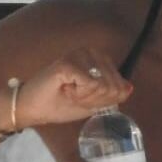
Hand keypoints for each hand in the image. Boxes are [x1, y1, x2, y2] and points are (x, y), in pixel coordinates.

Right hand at [14, 48, 131, 127]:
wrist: (32, 109)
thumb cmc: (59, 105)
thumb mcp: (92, 103)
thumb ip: (110, 95)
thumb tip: (129, 87)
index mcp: (97, 59)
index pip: (119, 84)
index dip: (104, 101)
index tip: (83, 99)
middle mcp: (90, 52)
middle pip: (113, 86)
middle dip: (95, 100)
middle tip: (74, 96)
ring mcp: (79, 55)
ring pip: (103, 85)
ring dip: (86, 97)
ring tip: (69, 92)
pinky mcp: (69, 62)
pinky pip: (91, 85)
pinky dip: (80, 95)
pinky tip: (65, 90)